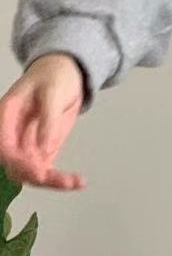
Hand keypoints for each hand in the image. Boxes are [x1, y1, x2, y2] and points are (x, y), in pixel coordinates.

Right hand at [0, 54, 86, 189]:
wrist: (63, 73)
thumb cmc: (54, 77)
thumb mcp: (52, 92)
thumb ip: (48, 119)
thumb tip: (44, 149)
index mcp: (7, 114)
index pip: (4, 145)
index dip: (17, 161)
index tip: (39, 172)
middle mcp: (13, 133)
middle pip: (15, 164)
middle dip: (36, 176)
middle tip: (64, 181)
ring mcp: (26, 144)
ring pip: (30, 172)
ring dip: (52, 182)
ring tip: (77, 182)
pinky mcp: (41, 151)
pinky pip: (46, 170)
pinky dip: (61, 179)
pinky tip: (80, 182)